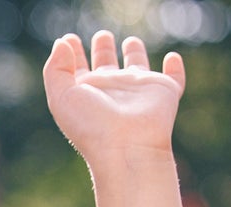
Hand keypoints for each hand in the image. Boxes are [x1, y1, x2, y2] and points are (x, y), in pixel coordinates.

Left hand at [43, 32, 184, 166]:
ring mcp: (138, 91)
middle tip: (102, 35)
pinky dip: (175, 68)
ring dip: (135, 53)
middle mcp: (112, 91)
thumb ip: (56, 68)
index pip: (77, 70)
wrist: (126, 147)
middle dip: (104, 49)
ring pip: (137, 67)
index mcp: (86, 93)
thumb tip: (62, 42)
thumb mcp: (61, 96)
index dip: (70, 54)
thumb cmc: (91, 125)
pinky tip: (172, 58)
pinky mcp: (164, 92)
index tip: (68, 39)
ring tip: (130, 41)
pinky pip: (173, 78)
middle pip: (106, 66)